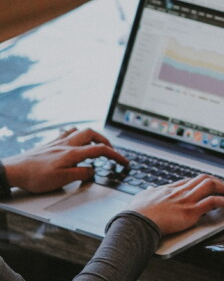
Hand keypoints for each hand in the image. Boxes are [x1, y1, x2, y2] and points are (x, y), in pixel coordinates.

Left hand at [2, 128, 129, 192]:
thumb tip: (92, 170)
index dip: (115, 155)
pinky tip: (74, 140)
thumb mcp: (61, 180)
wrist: (13, 171)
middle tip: (111, 150)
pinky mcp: (49, 144)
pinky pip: (67, 133)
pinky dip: (76, 134)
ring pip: (80, 131)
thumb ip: (81, 173)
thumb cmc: (35, 177)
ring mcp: (58, 142)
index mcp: (72, 153)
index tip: (124, 162)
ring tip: (96, 144)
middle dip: (105, 141)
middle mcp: (67, 144)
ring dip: (92, 135)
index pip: (100, 150)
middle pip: (92, 134)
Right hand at [129, 175, 223, 235]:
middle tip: (222, 186)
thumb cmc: (136, 214)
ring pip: (210, 185)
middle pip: (202, 179)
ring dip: (222, 187)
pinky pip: (212, 202)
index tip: (205, 184)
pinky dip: (223, 201)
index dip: (199, 182)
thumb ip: (148, 193)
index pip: (188, 181)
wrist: (136, 222)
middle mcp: (180, 192)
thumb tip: (149, 190)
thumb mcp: (140, 198)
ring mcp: (186, 200)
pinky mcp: (191, 212)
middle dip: (215, 181)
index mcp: (168, 189)